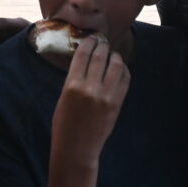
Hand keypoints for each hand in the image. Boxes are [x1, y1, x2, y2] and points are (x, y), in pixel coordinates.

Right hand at [51, 35, 128, 161]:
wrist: (77, 148)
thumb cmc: (64, 124)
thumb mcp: (62, 98)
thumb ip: (74, 79)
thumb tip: (86, 61)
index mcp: (72, 85)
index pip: (83, 55)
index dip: (88, 43)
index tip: (90, 38)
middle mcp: (91, 88)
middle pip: (100, 57)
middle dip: (102, 45)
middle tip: (102, 41)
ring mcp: (107, 96)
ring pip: (116, 65)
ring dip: (114, 55)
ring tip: (112, 53)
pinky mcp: (117, 103)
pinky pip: (124, 79)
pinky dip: (123, 70)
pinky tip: (119, 67)